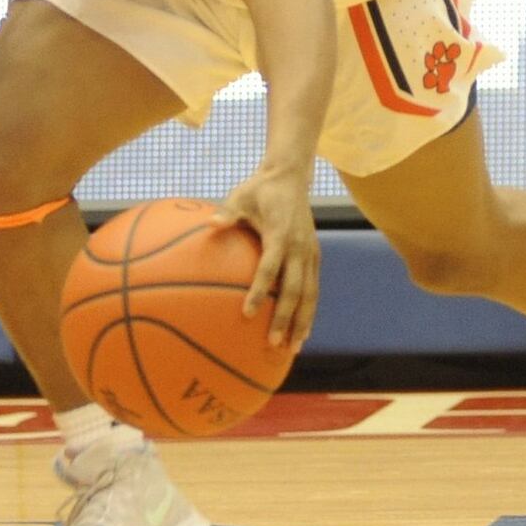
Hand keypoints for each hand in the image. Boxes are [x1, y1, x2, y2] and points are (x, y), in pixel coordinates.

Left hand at [211, 167, 319, 348]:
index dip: (259, 291)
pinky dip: (309, 310)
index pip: (269, 269)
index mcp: (281, 235)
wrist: (290, 177)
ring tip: (293, 347)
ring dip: (303, 321)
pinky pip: (314, 288)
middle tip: (274, 343)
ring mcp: (311, 253)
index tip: (247, 314)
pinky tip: (303, 330)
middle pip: (295, 290)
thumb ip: (227, 213)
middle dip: (286, 318)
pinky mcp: (315, 256)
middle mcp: (300, 247)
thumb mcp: (240, 196)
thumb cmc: (259, 189)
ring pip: (310, 294)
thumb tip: (210, 224)